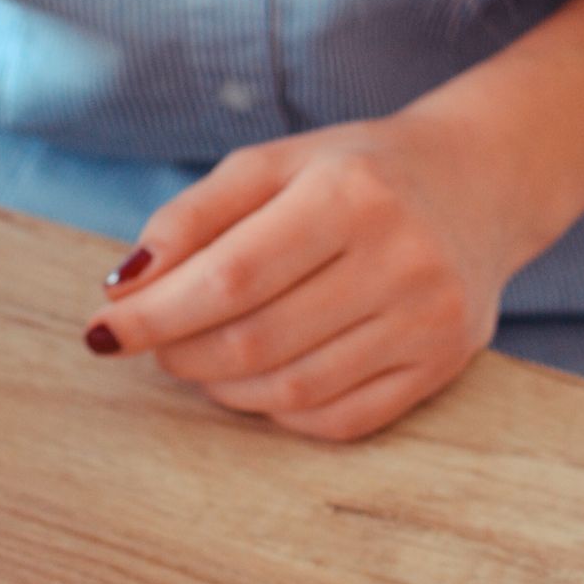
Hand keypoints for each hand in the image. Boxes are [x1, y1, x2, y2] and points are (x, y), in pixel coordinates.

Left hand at [81, 109, 527, 439]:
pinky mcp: (442, 366)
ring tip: (200, 357)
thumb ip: (191, 217)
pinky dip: (278, 409)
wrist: (483, 182)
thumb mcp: (272, 164)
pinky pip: (337, 419)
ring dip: (221, 385)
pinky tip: (259, 380)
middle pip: (254, 341)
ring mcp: (427, 321)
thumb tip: (123, 286)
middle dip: (180, 351)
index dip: (154, 314)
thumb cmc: (356, 172)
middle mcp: (400, 260)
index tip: (100, 331)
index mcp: (352, 195)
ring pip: (291, 389)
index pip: (230, 278)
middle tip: (154, 341)